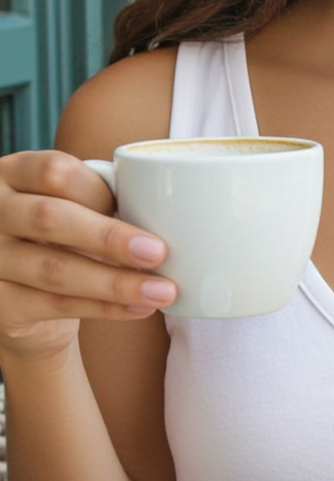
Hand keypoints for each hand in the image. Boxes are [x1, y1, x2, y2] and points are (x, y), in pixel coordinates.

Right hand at [0, 150, 176, 360]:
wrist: (23, 298)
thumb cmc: (62, 238)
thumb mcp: (73, 207)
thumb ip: (103, 200)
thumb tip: (170, 214)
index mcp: (14, 174)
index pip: (54, 172)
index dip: (98, 191)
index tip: (140, 208)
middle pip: (49, 219)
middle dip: (109, 238)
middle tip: (159, 253)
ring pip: (55, 270)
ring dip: (116, 282)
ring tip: (162, 290)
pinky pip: (56, 306)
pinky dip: (105, 308)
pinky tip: (140, 308)